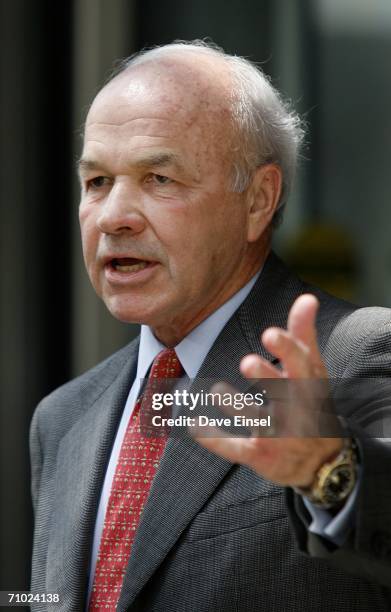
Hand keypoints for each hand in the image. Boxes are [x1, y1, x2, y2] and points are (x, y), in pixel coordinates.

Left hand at [193, 294, 342, 488]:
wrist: (323, 463)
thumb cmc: (312, 404)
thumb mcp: (313, 371)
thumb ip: (304, 335)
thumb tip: (307, 297)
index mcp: (308, 385)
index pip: (302, 364)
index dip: (287, 350)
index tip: (270, 334)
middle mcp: (296, 410)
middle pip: (283, 392)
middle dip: (266, 378)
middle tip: (247, 362)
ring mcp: (278, 435)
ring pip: (257, 419)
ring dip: (237, 405)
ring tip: (217, 390)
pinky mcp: (261, 455)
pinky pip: (235, 448)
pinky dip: (215, 440)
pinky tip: (194, 426)